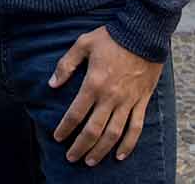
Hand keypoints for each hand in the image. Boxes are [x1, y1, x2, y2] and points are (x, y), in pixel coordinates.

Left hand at [49, 26, 163, 165]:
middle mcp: (110, 96)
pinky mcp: (142, 101)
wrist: (143, 33)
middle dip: (80, 146)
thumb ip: (65, 64)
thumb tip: (52, 84)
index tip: (57, 138)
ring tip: (90, 161)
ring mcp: (128, 101)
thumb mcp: (83, 43)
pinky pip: (136, 127)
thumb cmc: (111, 37)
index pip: (75, 113)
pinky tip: (120, 155)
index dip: (65, 128)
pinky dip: (129, 144)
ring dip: (101, 150)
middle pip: (93, 130)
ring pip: (113, 133)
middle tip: (71, 158)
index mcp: (93, 83)